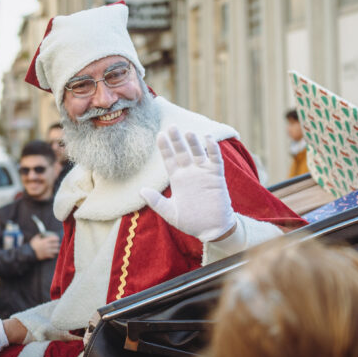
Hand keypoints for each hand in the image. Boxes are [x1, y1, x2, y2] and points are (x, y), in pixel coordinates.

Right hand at [29, 233, 59, 259]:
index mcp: (45, 241)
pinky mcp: (46, 256)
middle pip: (56, 245)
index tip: (57, 239)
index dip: (56, 238)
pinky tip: (53, 254)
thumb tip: (41, 233)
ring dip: (57, 250)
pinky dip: (53, 255)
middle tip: (58, 244)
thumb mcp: (35, 239)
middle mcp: (47, 246)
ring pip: (55, 251)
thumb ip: (39, 235)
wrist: (29, 253)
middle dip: (58, 244)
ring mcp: (47, 251)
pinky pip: (52, 255)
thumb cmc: (32, 245)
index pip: (53, 239)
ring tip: (58, 249)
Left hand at [140, 127, 235, 241]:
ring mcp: (203, 173)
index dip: (164, 148)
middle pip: (182, 152)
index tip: (159, 135)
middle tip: (171, 126)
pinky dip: (213, 149)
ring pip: (198, 153)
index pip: (169, 159)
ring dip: (193, 143)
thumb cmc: (192, 222)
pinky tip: (209, 139)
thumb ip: (156, 202)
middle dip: (176, 140)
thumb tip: (141, 191)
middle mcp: (190, 173)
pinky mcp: (216, 177)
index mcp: (178, 180)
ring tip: (188, 132)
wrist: (213, 230)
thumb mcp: (170, 213)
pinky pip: (215, 159)